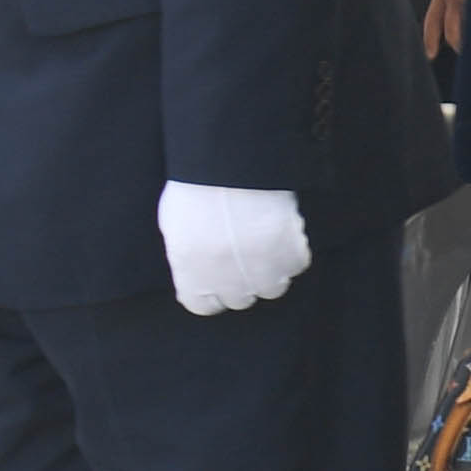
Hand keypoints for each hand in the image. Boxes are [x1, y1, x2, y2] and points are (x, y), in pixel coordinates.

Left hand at [154, 179, 310, 317]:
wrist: (230, 165)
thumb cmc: (196, 189)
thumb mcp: (175, 225)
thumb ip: (187, 257)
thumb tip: (196, 274)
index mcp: (191, 273)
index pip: (201, 306)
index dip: (210, 293)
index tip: (215, 281)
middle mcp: (226, 280)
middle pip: (239, 299)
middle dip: (240, 282)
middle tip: (241, 255)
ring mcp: (261, 270)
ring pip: (272, 288)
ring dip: (269, 271)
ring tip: (262, 243)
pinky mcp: (290, 255)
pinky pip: (296, 266)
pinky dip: (291, 253)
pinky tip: (280, 232)